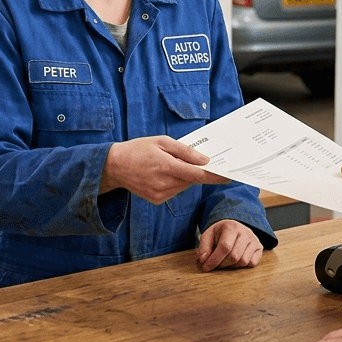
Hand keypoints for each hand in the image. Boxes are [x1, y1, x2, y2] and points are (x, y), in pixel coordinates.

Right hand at [100, 136, 228, 203]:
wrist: (114, 166)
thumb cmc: (138, 150)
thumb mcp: (161, 142)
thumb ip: (185, 151)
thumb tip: (204, 160)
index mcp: (166, 166)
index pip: (197, 175)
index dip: (214, 176)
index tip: (228, 176)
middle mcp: (164, 183)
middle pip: (191, 180)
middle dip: (196, 171)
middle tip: (191, 159)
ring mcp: (160, 194)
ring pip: (183, 185)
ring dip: (184, 176)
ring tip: (169, 164)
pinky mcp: (157, 200)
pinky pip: (174, 190)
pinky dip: (174, 182)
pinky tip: (162, 174)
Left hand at [197, 219, 262, 271]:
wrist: (234, 228)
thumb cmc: (220, 233)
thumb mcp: (208, 235)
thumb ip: (204, 247)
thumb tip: (203, 260)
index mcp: (231, 227)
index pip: (224, 247)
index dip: (214, 260)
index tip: (206, 267)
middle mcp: (245, 232)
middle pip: (234, 256)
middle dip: (222, 264)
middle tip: (215, 264)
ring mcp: (254, 240)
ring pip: (243, 261)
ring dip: (231, 266)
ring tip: (225, 260)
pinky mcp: (259, 248)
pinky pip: (252, 263)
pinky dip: (242, 266)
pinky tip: (236, 260)